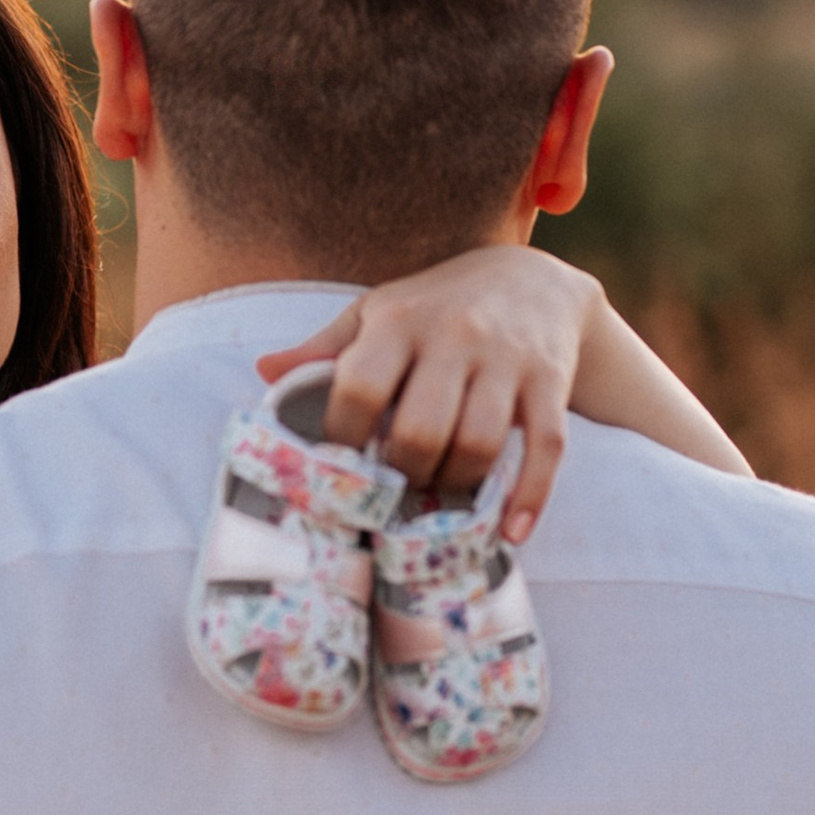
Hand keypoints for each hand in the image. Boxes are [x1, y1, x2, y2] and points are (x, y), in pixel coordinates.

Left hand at [256, 249, 596, 541]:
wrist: (532, 281)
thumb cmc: (436, 306)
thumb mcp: (378, 312)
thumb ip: (326, 348)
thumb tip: (264, 372)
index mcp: (399, 321)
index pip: (358, 388)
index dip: (343, 438)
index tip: (342, 465)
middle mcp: (455, 335)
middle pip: (421, 429)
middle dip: (404, 475)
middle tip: (397, 492)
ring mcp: (507, 359)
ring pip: (480, 445)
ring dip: (456, 489)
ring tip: (440, 500)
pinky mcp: (551, 381)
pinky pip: (546, 449)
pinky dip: (529, 497)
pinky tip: (510, 533)